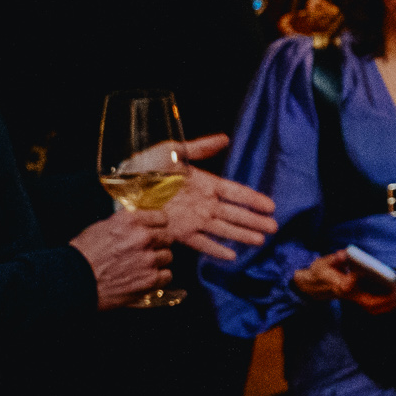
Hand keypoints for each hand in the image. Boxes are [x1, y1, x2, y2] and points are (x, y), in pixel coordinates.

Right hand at [70, 210, 171, 308]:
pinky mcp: (150, 279)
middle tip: (143, 252)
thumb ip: (125, 224)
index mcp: (131, 221)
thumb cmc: (82, 256)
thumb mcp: (101, 228)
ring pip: (167, 256)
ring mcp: (149, 259)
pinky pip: (167, 275)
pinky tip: (143, 278)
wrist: (72, 283)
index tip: (152, 232)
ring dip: (157, 262)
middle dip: (157, 244)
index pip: (161, 217)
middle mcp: (143, 237)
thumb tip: (140, 223)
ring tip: (140, 267)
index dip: (156, 226)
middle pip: (167, 237)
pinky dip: (158, 278)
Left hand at [153, 138, 276, 260]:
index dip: (254, 199)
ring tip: (261, 241)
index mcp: (206, 184)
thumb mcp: (175, 151)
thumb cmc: (146, 167)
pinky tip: (231, 256)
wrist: (121, 187)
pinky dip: (216, 250)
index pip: (236, 192)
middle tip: (274, 228)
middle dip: (255, 221)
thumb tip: (226, 138)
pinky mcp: (179, 232)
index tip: (271, 206)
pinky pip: (202, 243)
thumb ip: (201, 147)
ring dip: (242, 235)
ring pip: (224, 229)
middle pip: (236, 214)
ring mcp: (193, 219)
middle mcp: (204, 204)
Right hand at [291, 250, 395, 313]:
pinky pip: (371, 307)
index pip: (348, 286)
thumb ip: (335, 259)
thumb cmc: (321, 271)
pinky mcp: (357, 299)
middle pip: (366, 301)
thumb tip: (344, 254)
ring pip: (371, 307)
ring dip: (387, 304)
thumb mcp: (323, 262)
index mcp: (338, 284)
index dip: (356, 281)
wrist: (314, 286)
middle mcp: (348, 294)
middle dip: (384, 298)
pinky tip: (395, 299)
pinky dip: (385, 305)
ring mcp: (353, 298)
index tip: (367, 273)